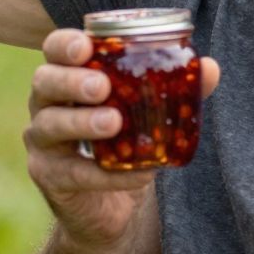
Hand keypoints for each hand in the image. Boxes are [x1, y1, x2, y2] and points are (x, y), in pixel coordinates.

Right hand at [23, 28, 220, 249]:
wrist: (108, 209)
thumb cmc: (124, 145)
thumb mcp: (147, 114)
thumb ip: (175, 89)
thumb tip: (211, 68)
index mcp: (67, 78)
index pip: (54, 50)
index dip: (64, 44)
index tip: (86, 47)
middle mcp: (45, 106)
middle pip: (43, 82)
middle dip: (70, 81)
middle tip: (102, 86)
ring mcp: (42, 143)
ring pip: (49, 126)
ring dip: (81, 122)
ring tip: (114, 122)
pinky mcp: (49, 178)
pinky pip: (74, 173)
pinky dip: (107, 175)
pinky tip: (140, 174)